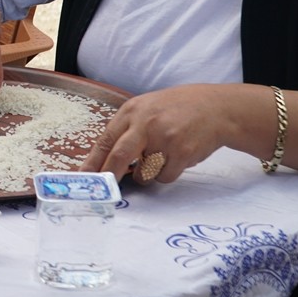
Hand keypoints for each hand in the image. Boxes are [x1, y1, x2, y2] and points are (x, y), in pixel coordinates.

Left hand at [80, 84, 228, 184]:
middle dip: (109, 176)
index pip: (106, 140)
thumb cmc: (175, 110)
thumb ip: (127, 130)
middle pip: (118, 157)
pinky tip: (175, 158)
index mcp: (132, 111)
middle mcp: (146, 124)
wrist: (215, 108)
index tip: (83, 177)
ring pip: (144, 173)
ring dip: (147, 174)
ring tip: (159, 158)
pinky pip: (164, 177)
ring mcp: (165, 138)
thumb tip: (105, 161)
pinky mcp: (183, 153)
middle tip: (104, 188)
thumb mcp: (145, 109)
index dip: (93, 162)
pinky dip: (166, 174)